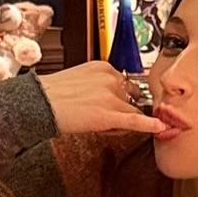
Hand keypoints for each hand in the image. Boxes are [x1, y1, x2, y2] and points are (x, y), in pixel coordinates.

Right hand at [38, 62, 160, 137]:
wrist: (37, 103)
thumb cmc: (51, 94)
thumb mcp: (78, 79)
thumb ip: (97, 84)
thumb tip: (108, 98)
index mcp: (103, 67)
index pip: (124, 84)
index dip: (118, 98)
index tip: (109, 105)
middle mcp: (110, 78)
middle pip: (130, 98)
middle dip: (121, 109)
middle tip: (99, 118)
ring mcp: (110, 96)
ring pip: (131, 111)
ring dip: (121, 121)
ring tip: (98, 125)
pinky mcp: (108, 114)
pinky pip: (135, 120)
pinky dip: (149, 125)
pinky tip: (160, 129)